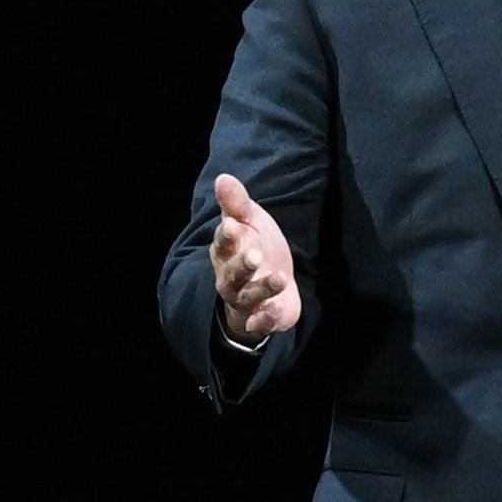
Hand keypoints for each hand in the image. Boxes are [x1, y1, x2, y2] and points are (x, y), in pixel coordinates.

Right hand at [210, 172, 304, 343]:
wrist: (271, 285)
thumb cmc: (255, 247)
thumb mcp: (250, 222)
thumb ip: (237, 203)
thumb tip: (223, 177)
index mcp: (226, 251)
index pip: (222, 243)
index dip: (226, 236)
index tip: (232, 225)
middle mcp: (230, 278)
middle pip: (232, 274)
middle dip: (242, 265)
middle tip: (254, 254)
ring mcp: (245, 300)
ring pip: (247, 297)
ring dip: (261, 289)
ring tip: (279, 277)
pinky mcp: (260, 319)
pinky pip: (259, 323)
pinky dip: (265, 319)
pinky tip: (275, 310)